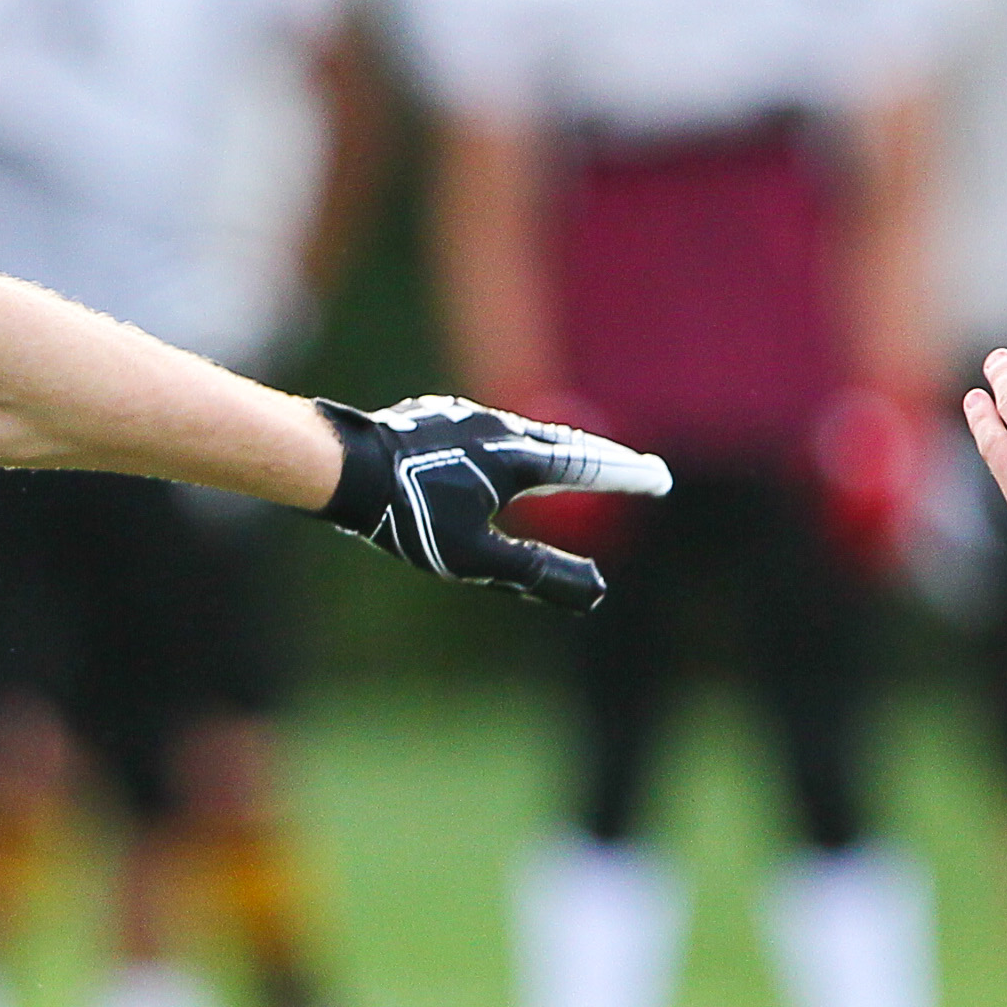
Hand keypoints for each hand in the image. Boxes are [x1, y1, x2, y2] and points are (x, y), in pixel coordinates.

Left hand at [315, 393, 673, 610]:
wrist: (347, 466)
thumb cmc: (408, 515)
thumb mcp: (475, 557)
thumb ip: (534, 573)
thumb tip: (594, 590)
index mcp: (518, 459)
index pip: (589, 467)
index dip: (626, 476)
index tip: (659, 479)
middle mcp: (499, 428)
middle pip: (565, 443)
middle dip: (602, 458)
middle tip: (631, 466)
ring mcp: (466, 417)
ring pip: (525, 434)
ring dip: (557, 449)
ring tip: (573, 460)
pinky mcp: (437, 416)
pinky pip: (488, 431)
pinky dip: (513, 445)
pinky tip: (498, 454)